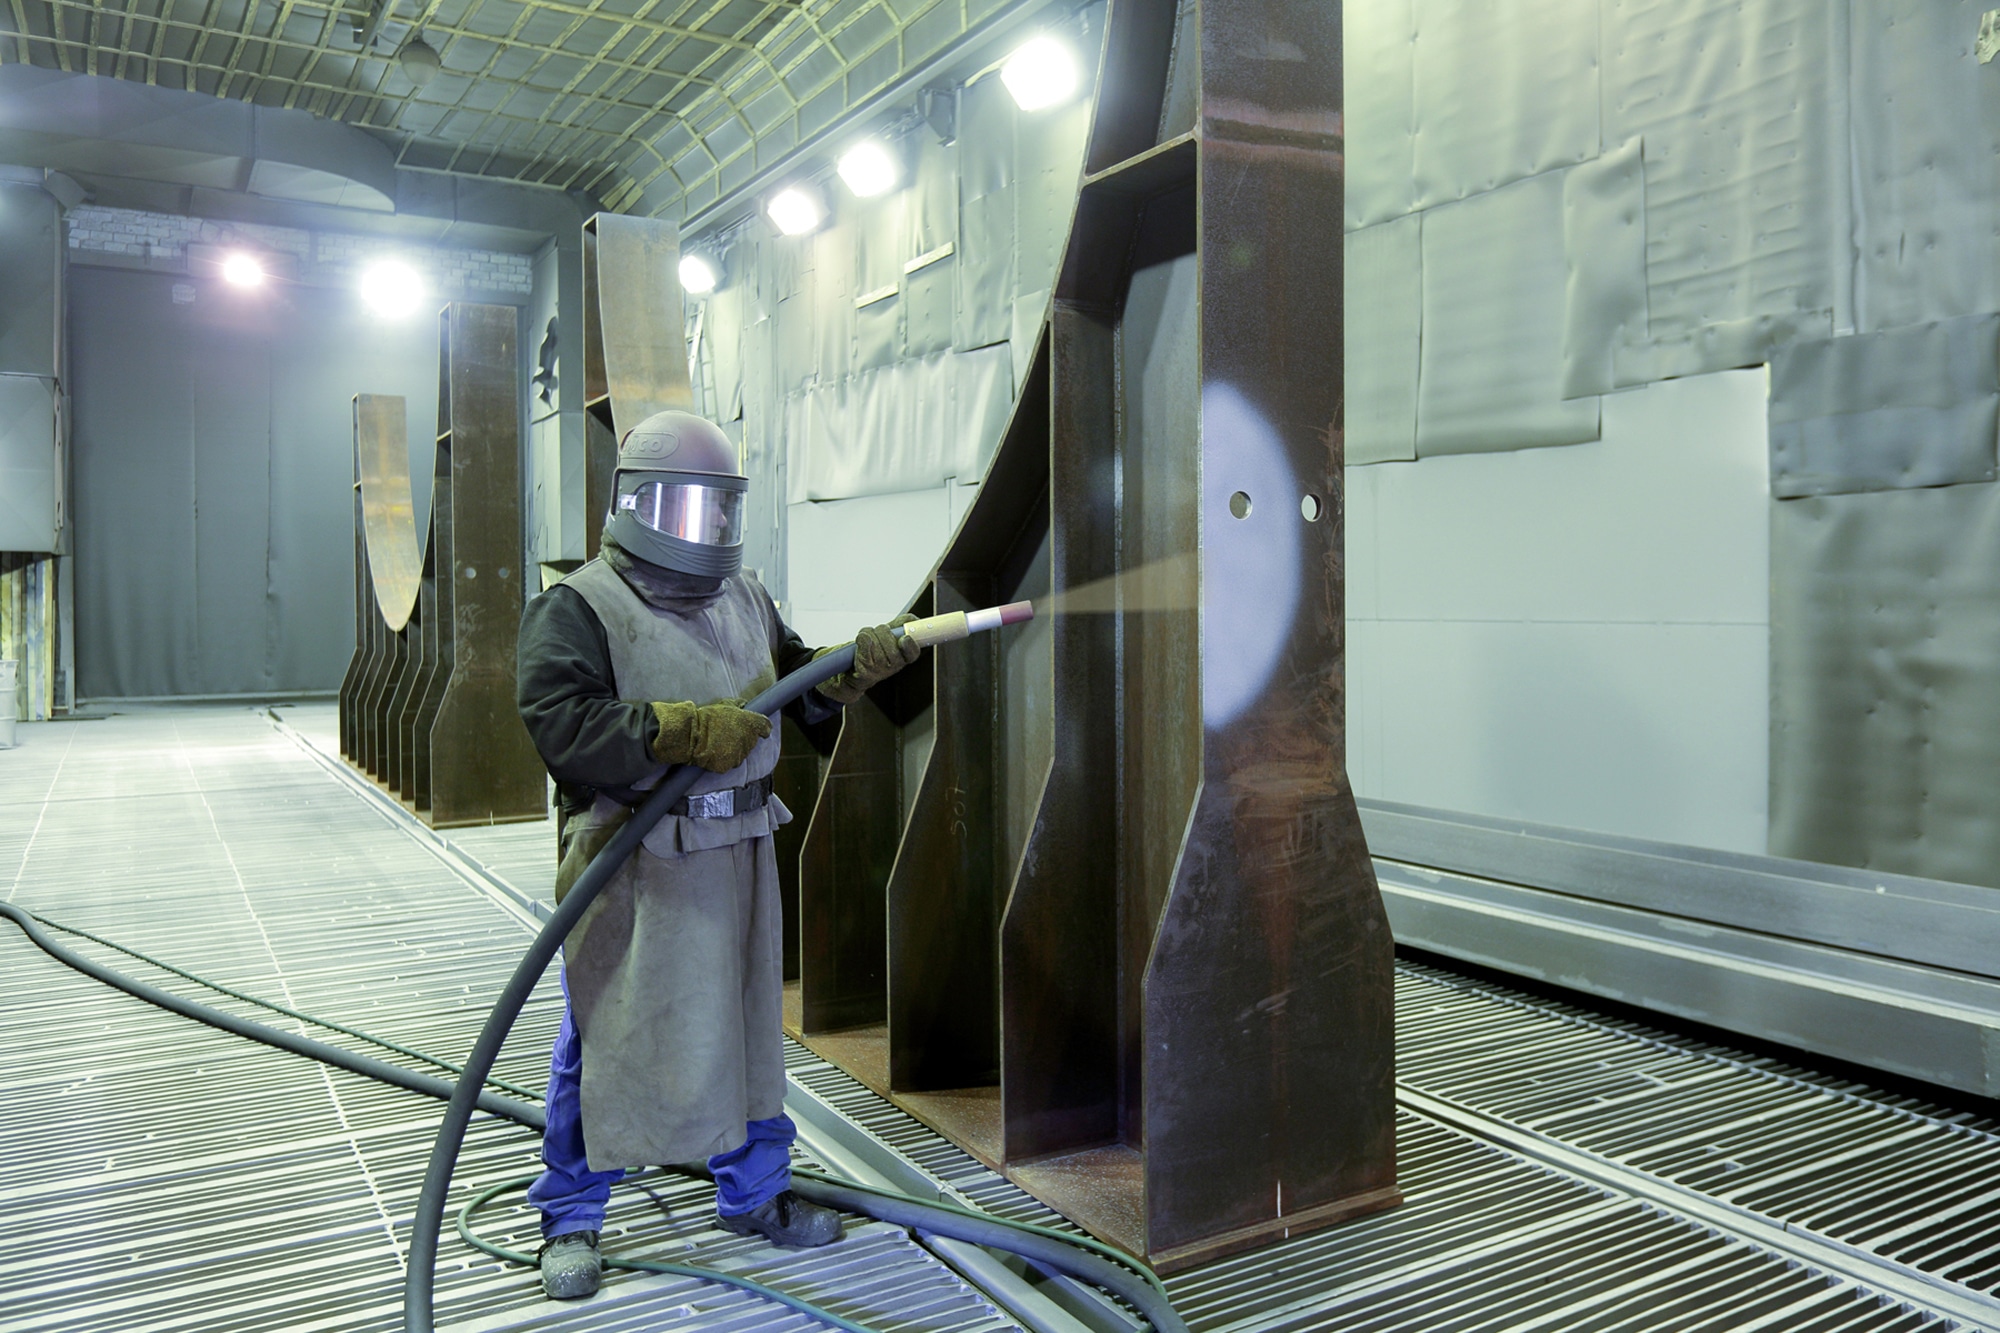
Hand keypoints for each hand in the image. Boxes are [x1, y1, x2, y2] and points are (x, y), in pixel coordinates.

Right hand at [650, 700, 771, 772]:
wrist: (691, 734)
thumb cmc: (707, 717)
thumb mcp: (724, 705)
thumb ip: (738, 704)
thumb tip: (744, 703)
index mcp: (751, 724)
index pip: (765, 727)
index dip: (762, 728)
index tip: (758, 729)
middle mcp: (749, 740)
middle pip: (751, 742)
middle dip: (743, 739)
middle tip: (727, 734)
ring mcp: (739, 755)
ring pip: (740, 754)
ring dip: (733, 750)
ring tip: (718, 743)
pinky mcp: (728, 765)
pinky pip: (728, 763)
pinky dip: (722, 760)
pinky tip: (713, 752)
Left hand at [818, 615, 919, 704]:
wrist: (845, 673)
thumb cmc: (868, 654)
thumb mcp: (886, 639)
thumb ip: (901, 627)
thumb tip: (913, 619)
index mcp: (902, 659)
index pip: (912, 653)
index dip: (909, 645)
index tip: (905, 638)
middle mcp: (892, 668)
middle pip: (891, 641)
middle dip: (881, 632)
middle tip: (876, 635)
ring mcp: (878, 671)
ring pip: (876, 640)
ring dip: (869, 634)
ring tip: (865, 641)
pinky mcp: (863, 672)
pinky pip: (865, 645)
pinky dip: (861, 639)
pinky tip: (859, 643)